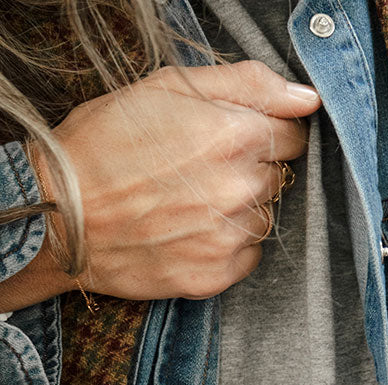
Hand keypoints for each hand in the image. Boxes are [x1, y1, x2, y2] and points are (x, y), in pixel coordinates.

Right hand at [37, 61, 320, 299]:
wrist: (58, 214)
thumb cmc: (105, 144)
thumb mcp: (168, 88)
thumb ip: (247, 85)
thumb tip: (306, 99)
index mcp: (236, 135)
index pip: (293, 136)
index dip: (264, 133)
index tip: (232, 138)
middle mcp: (240, 188)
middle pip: (277, 178)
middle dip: (247, 171)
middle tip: (195, 171)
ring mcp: (230, 236)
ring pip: (263, 218)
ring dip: (237, 210)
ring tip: (186, 203)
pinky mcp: (217, 274)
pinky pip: (247, 256)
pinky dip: (225, 246)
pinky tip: (187, 232)